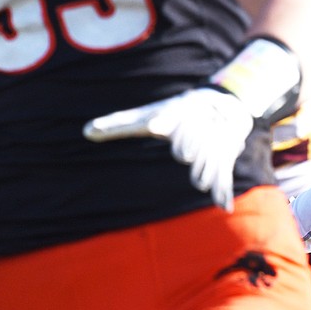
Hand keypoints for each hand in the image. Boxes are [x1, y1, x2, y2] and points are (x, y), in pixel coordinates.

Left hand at [84, 87, 254, 210]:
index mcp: (174, 118)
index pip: (167, 122)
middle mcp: (195, 128)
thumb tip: (85, 132)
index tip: (157, 130)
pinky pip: (223, 174)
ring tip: (199, 182)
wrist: (219, 103)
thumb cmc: (172, 114)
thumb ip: (118, 126)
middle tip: (186, 151)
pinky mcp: (225, 155)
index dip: (164, 126)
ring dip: (204, 173)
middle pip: (189, 144)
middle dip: (189, 146)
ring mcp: (211, 141)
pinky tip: (222, 206)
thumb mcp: (147, 116)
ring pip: (206, 161)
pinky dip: (222, 191)